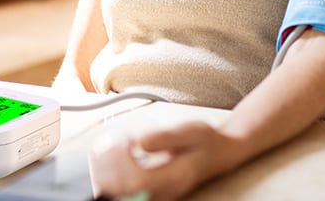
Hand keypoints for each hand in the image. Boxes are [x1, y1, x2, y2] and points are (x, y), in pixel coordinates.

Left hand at [88, 121, 243, 200]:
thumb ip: (166, 137)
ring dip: (105, 170)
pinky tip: (113, 153)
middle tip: (112, 139)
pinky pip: (120, 190)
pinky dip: (109, 173)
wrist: (218, 154)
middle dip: (108, 165)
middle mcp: (164, 193)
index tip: (126, 138)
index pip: (138, 181)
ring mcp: (155, 196)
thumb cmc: (205, 141)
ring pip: (117, 193)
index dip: (122, 161)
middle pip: (122, 191)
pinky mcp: (147, 193)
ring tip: (110, 144)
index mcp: (175, 178)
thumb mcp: (191, 131)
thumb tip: (140, 142)